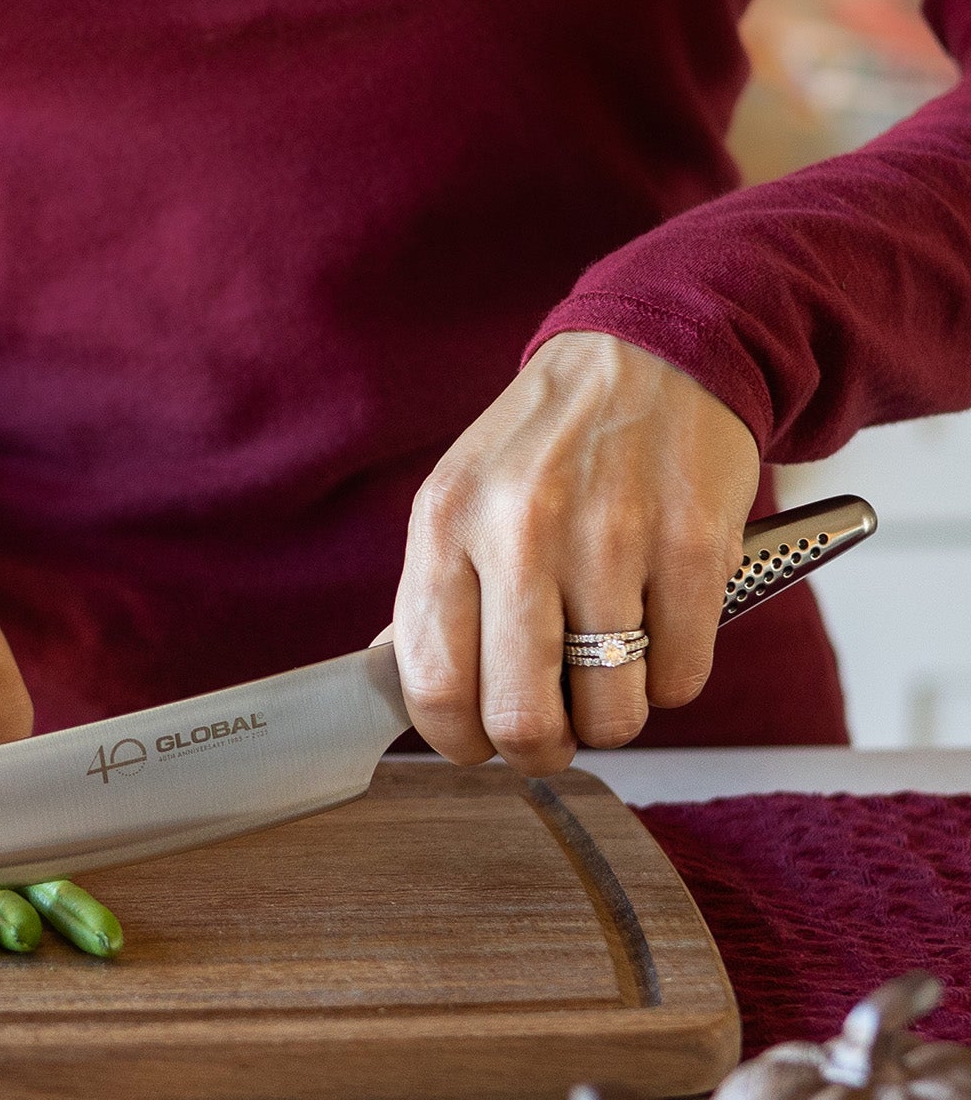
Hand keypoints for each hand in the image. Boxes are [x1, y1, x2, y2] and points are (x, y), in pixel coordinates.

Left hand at [392, 331, 760, 775]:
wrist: (656, 349)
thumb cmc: (549, 445)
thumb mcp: (460, 500)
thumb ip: (432, 597)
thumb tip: (403, 692)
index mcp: (446, 523)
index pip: (433, 686)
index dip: (457, 742)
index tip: (479, 744)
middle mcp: (522, 529)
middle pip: (521, 718)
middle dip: (538, 751)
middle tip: (552, 737)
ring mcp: (612, 537)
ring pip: (611, 712)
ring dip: (611, 718)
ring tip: (609, 676)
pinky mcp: (694, 545)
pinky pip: (680, 678)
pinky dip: (670, 679)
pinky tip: (658, 630)